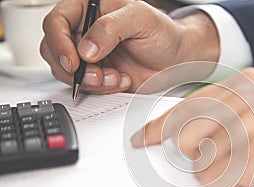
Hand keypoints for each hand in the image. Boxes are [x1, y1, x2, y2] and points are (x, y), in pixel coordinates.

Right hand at [40, 0, 218, 93]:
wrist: (176, 60)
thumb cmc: (162, 33)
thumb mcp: (141, 19)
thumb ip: (111, 28)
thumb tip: (86, 48)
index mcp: (89, 8)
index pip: (57, 22)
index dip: (59, 43)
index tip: (74, 62)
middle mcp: (84, 30)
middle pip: (54, 50)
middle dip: (75, 69)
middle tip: (98, 75)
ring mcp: (88, 54)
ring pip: (67, 72)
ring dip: (90, 81)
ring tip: (116, 77)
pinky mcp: (96, 74)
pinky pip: (84, 86)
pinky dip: (100, 88)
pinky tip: (121, 80)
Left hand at [131, 67, 253, 186]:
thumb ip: (230, 114)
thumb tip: (189, 133)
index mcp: (246, 84)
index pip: (186, 106)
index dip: (160, 127)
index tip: (144, 138)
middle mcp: (245, 100)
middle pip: (187, 139)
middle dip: (206, 158)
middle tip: (234, 161)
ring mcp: (249, 128)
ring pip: (201, 166)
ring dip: (225, 178)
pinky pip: (219, 185)